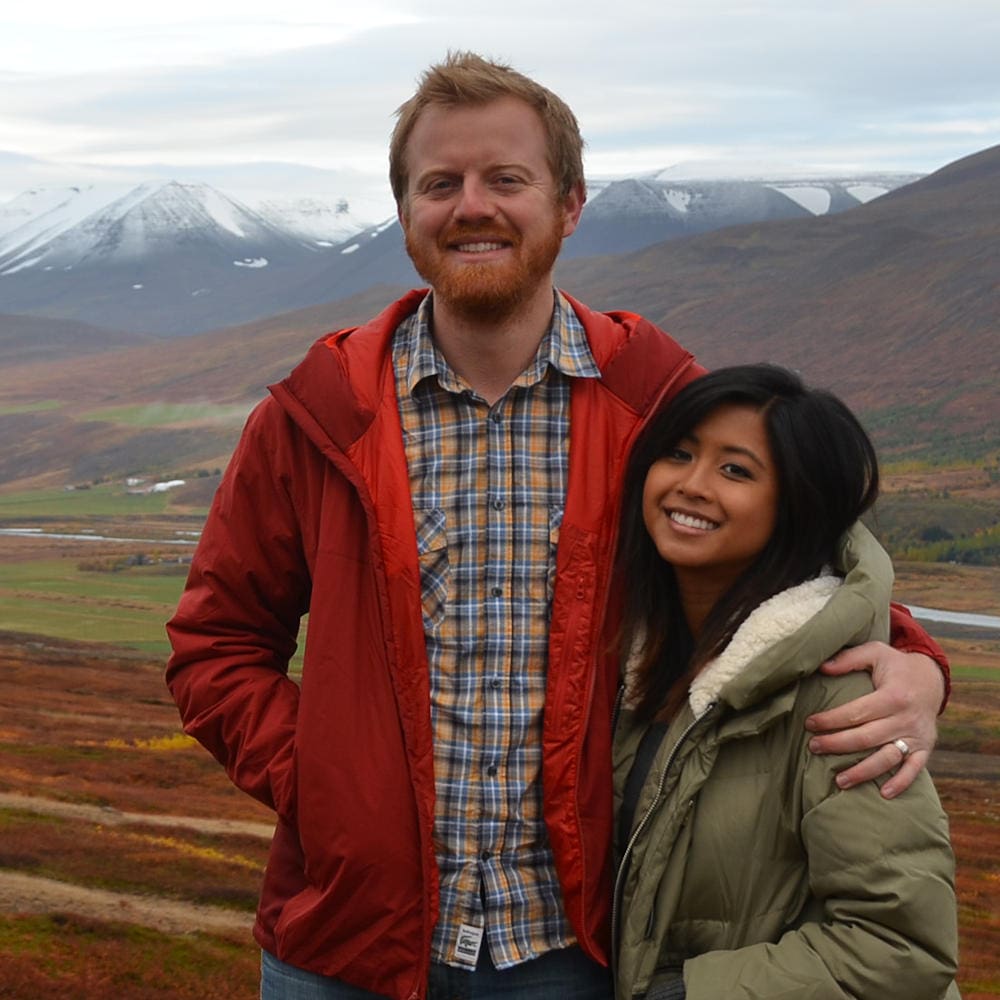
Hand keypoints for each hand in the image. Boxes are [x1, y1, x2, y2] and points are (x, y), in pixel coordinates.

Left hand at [805, 643, 943, 798]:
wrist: (932, 679)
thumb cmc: (895, 665)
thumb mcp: (874, 652)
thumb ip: (848, 659)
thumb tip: (821, 667)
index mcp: (893, 696)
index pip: (856, 712)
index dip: (830, 720)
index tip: (809, 724)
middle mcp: (906, 718)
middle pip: (867, 737)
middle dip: (837, 744)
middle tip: (813, 747)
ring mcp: (916, 735)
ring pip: (887, 758)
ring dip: (863, 772)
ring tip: (839, 781)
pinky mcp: (925, 747)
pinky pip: (915, 769)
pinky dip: (901, 783)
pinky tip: (883, 793)